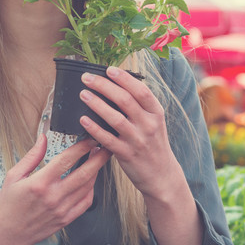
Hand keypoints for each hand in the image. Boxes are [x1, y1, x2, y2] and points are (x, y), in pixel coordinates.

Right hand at [0, 133, 110, 244]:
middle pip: (84, 174)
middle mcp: (53, 197)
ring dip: (96, 172)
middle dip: (98, 158)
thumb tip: (43, 138)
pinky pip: (85, 203)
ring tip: (98, 161)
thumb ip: (31, 156)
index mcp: (40, 183)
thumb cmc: (8, 205)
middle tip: (106, 147)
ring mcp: (61, 209)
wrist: (7, 234)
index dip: (82, 147)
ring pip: (87, 187)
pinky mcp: (65, 219)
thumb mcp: (13, 176)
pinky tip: (90, 182)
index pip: (66, 160)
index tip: (90, 139)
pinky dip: (91, 190)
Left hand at [77, 66, 182, 197]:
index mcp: (156, 113)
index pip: (141, 90)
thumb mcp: (155, 122)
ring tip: (83, 94)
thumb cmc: (153, 144)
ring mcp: (137, 140)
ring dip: (97, 104)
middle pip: (125, 100)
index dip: (124, 78)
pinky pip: (107, 139)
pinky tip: (83, 120)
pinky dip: (94, 129)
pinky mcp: (126, 154)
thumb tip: (118, 85)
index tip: (108, 69)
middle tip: (87, 78)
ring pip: (115, 118)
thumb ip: (140, 106)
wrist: (162, 175)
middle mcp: (148, 125)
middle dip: (104, 86)